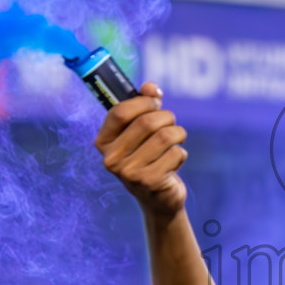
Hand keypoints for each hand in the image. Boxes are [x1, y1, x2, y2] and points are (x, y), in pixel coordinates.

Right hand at [96, 82, 187, 216]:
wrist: (157, 198)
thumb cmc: (148, 156)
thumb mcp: (141, 131)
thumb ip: (144, 105)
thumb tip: (150, 87)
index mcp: (103, 142)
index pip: (120, 112)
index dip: (143, 102)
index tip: (155, 102)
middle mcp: (111, 159)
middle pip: (147, 122)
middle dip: (166, 117)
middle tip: (171, 123)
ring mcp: (129, 173)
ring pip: (166, 136)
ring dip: (178, 134)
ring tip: (176, 141)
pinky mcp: (150, 182)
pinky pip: (176, 153)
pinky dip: (181, 154)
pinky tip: (173, 163)